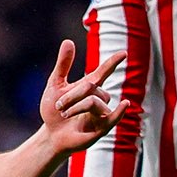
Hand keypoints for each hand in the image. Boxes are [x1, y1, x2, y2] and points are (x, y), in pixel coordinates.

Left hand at [40, 41, 128, 156]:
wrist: (50, 135)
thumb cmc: (54, 111)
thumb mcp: (55, 85)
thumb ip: (63, 65)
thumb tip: (68, 41)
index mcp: (89, 87)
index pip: (104, 71)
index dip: (113, 62)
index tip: (123, 53)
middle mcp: (99, 98)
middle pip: (91, 87)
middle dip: (71, 95)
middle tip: (58, 106)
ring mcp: (102, 113)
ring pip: (94, 101)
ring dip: (75, 107)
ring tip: (64, 115)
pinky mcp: (102, 128)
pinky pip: (112, 117)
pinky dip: (119, 112)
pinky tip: (125, 104)